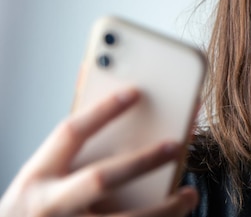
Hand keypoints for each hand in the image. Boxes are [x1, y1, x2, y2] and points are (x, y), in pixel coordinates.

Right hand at [0, 89, 197, 216]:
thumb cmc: (40, 201)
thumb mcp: (44, 170)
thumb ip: (73, 138)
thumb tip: (90, 72)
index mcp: (38, 175)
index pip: (70, 134)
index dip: (102, 110)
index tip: (135, 91)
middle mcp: (50, 205)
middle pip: (101, 179)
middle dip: (142, 160)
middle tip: (176, 144)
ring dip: (163, 208)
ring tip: (189, 195)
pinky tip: (176, 215)